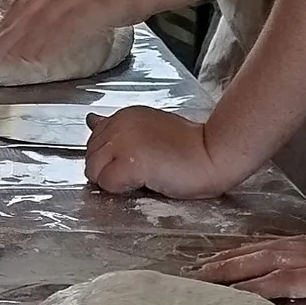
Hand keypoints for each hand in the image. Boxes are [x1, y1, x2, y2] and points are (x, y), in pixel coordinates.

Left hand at [0, 0, 146, 64]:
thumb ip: (50, 3)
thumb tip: (25, 25)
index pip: (20, 4)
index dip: (2, 28)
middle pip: (26, 13)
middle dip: (4, 38)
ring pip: (42, 21)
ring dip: (22, 44)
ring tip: (6, 62)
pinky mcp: (95, 5)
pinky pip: (67, 28)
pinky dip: (51, 43)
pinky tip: (38, 57)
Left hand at [83, 107, 232, 198]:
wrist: (215, 154)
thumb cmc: (189, 148)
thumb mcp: (147, 130)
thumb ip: (119, 130)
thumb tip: (91, 120)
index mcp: (123, 115)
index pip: (92, 144)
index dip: (111, 161)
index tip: (138, 161)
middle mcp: (119, 124)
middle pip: (90, 160)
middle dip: (109, 172)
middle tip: (144, 171)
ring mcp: (122, 141)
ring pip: (94, 173)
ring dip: (115, 182)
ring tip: (145, 175)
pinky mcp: (129, 161)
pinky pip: (107, 184)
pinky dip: (123, 189)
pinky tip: (147, 180)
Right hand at [192, 194, 305, 304]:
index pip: (291, 280)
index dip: (258, 290)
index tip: (224, 299)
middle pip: (269, 260)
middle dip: (231, 270)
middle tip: (195, 279)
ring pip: (273, 248)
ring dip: (239, 256)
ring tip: (206, 264)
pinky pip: (288, 243)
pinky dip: (262, 247)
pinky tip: (250, 251)